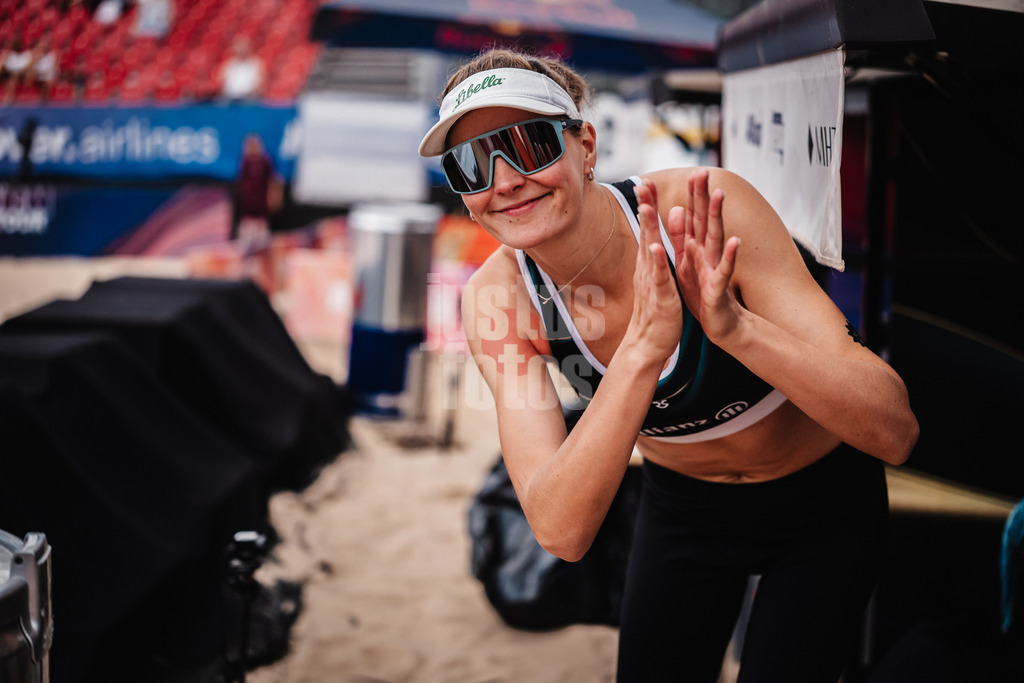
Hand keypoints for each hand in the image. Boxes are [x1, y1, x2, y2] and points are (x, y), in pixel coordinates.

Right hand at [624, 180, 682, 363]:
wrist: (647, 346)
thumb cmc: (654, 313)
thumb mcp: (655, 281)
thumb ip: (653, 260)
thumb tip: (652, 241)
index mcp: (649, 265)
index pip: (648, 230)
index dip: (647, 206)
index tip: (645, 183)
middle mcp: (646, 270)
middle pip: (645, 233)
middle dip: (644, 208)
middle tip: (641, 183)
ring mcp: (651, 283)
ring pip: (650, 251)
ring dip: (648, 229)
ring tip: (646, 207)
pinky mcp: (660, 299)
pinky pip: (659, 279)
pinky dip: (657, 263)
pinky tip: (657, 249)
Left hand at [669, 169, 742, 343]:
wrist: (719, 323)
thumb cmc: (702, 293)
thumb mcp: (686, 261)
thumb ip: (681, 236)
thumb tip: (676, 208)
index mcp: (695, 247)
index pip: (691, 216)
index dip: (688, 195)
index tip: (685, 170)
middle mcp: (706, 253)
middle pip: (703, 220)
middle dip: (702, 196)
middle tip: (702, 170)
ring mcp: (714, 268)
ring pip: (715, 238)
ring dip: (717, 217)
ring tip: (719, 194)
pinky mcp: (718, 287)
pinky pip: (723, 271)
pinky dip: (729, 256)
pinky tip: (734, 241)